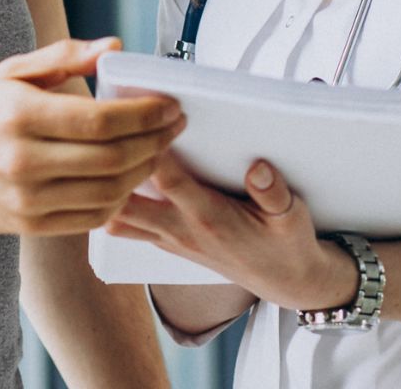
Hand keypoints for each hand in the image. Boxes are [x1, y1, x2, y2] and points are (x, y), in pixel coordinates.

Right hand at [0, 38, 185, 235]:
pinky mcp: (26, 224)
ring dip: (142, 173)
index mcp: (21, 114)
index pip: (101, 120)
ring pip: (107, 193)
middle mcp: (23, 161)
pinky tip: (126, 180)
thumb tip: (114, 46)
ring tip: (156, 151)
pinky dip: (117, 201)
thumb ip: (64, 57)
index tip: (170, 106)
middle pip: (112, 159)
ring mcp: (25, 198)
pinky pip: (88, 218)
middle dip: (155, 142)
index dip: (145, 115)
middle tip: (174, 127)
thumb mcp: (10, 71)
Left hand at [106, 156, 356, 312]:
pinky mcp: (167, 243)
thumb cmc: (286, 244)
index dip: (155, 149)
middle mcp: (182, 230)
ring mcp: (170, 239)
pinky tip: (118, 176)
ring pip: (118, 219)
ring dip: (108, 190)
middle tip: (111, 133)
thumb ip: (274, 193)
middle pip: (126, 203)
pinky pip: (127, 227)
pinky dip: (116, 203)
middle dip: (115, 170)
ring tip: (108, 152)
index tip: (149, 119)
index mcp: (211, 218)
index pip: (169, 182)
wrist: (283, 281)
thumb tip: (258, 168)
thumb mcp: (292, 218)